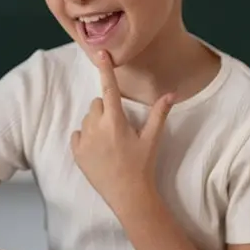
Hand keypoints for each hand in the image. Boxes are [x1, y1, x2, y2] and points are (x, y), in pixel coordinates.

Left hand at [70, 51, 174, 212]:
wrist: (128, 195)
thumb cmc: (142, 165)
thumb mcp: (152, 139)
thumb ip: (159, 114)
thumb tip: (172, 92)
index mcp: (115, 121)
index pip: (109, 88)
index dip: (105, 69)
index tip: (100, 53)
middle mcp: (96, 127)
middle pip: (97, 103)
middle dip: (107, 108)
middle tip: (120, 127)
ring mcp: (84, 140)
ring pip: (87, 118)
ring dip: (96, 123)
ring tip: (110, 141)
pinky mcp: (76, 152)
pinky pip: (77, 134)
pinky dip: (86, 137)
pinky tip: (99, 149)